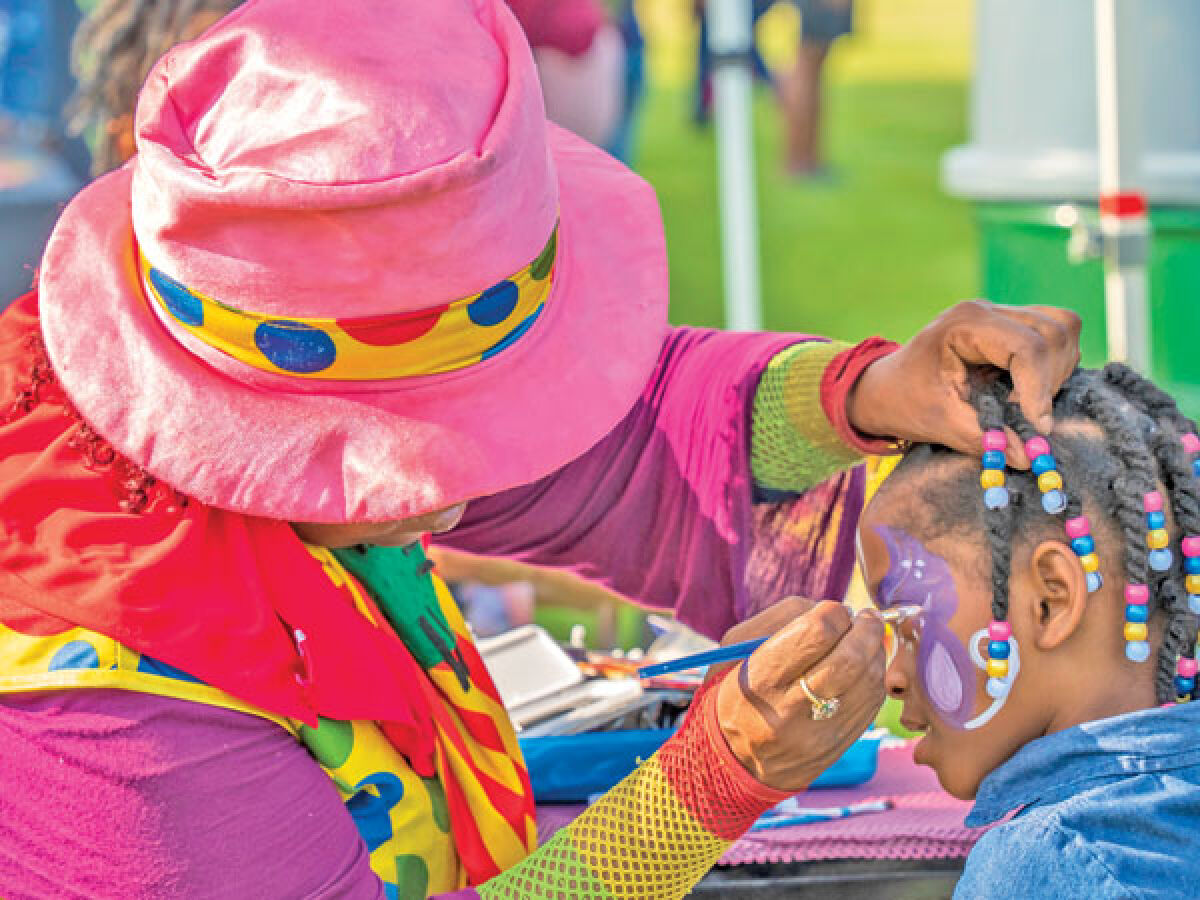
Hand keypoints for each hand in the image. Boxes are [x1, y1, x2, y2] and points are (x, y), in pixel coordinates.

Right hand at [715, 598, 885, 791]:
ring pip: (867, 681)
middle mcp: (789, 710)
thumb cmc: (735, 690)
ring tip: (866, 639)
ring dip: (875, 651)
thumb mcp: (734, 650)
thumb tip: (835, 611)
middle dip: (865, 629)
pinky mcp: (839, 746)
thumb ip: (781, 619)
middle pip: (849, 660)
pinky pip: (872, 703)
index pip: (815, 634)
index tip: (834, 610)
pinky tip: (865, 667)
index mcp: (758, 680)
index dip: (833, 613)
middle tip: (865, 618)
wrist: (736, 760)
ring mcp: (818, 733)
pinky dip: (875, 676)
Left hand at [846, 301, 1080, 466]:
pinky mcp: (1011, 327)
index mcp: (965, 324)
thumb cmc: (904, 401)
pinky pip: (1055, 336)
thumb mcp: (939, 423)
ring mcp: (1001, 314)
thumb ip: (983, 439)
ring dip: (1056, 370)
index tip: (1036, 425)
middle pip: (1054, 330)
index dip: (1039, 388)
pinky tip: (1025, 391)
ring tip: (1023, 402)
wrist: (884, 388)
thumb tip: (1028, 458)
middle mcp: (987, 310)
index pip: (1027, 345)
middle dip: (1050, 379)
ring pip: (1062, 328)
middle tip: (1025, 414)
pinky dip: (1053, 366)